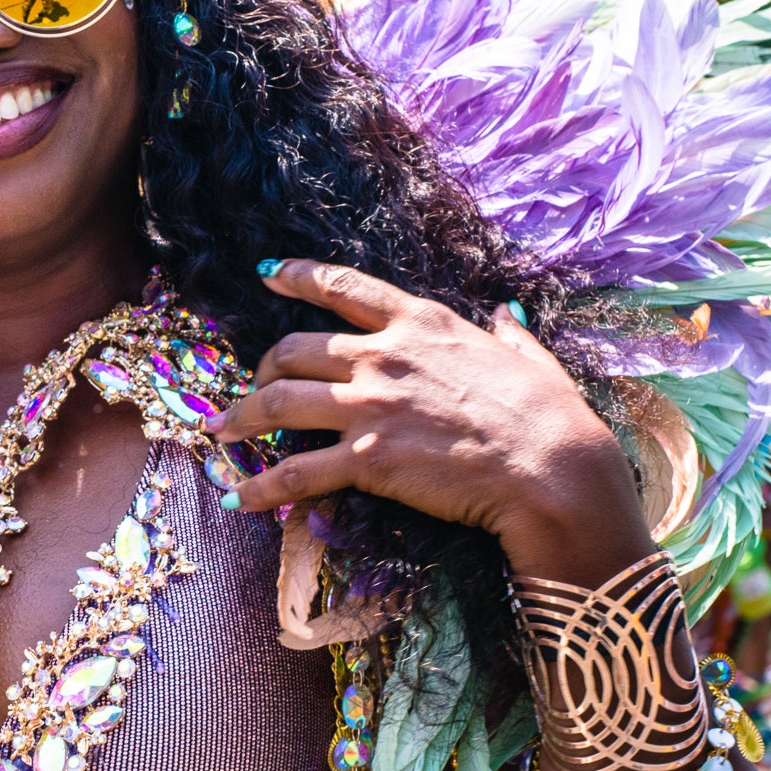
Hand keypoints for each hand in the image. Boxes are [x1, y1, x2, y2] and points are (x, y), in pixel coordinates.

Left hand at [209, 260, 653, 585]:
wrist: (551, 467)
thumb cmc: (550, 414)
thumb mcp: (529, 357)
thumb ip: (507, 333)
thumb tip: (505, 314)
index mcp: (420, 322)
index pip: (344, 287)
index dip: (298, 276)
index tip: (268, 274)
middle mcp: (384, 355)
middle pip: (294, 349)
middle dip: (263, 367)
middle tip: (252, 387)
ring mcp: (370, 406)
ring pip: (278, 402)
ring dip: (240, 418)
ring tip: (219, 432)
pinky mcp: (367, 459)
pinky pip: (295, 472)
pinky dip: (261, 487)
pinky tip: (239, 497)